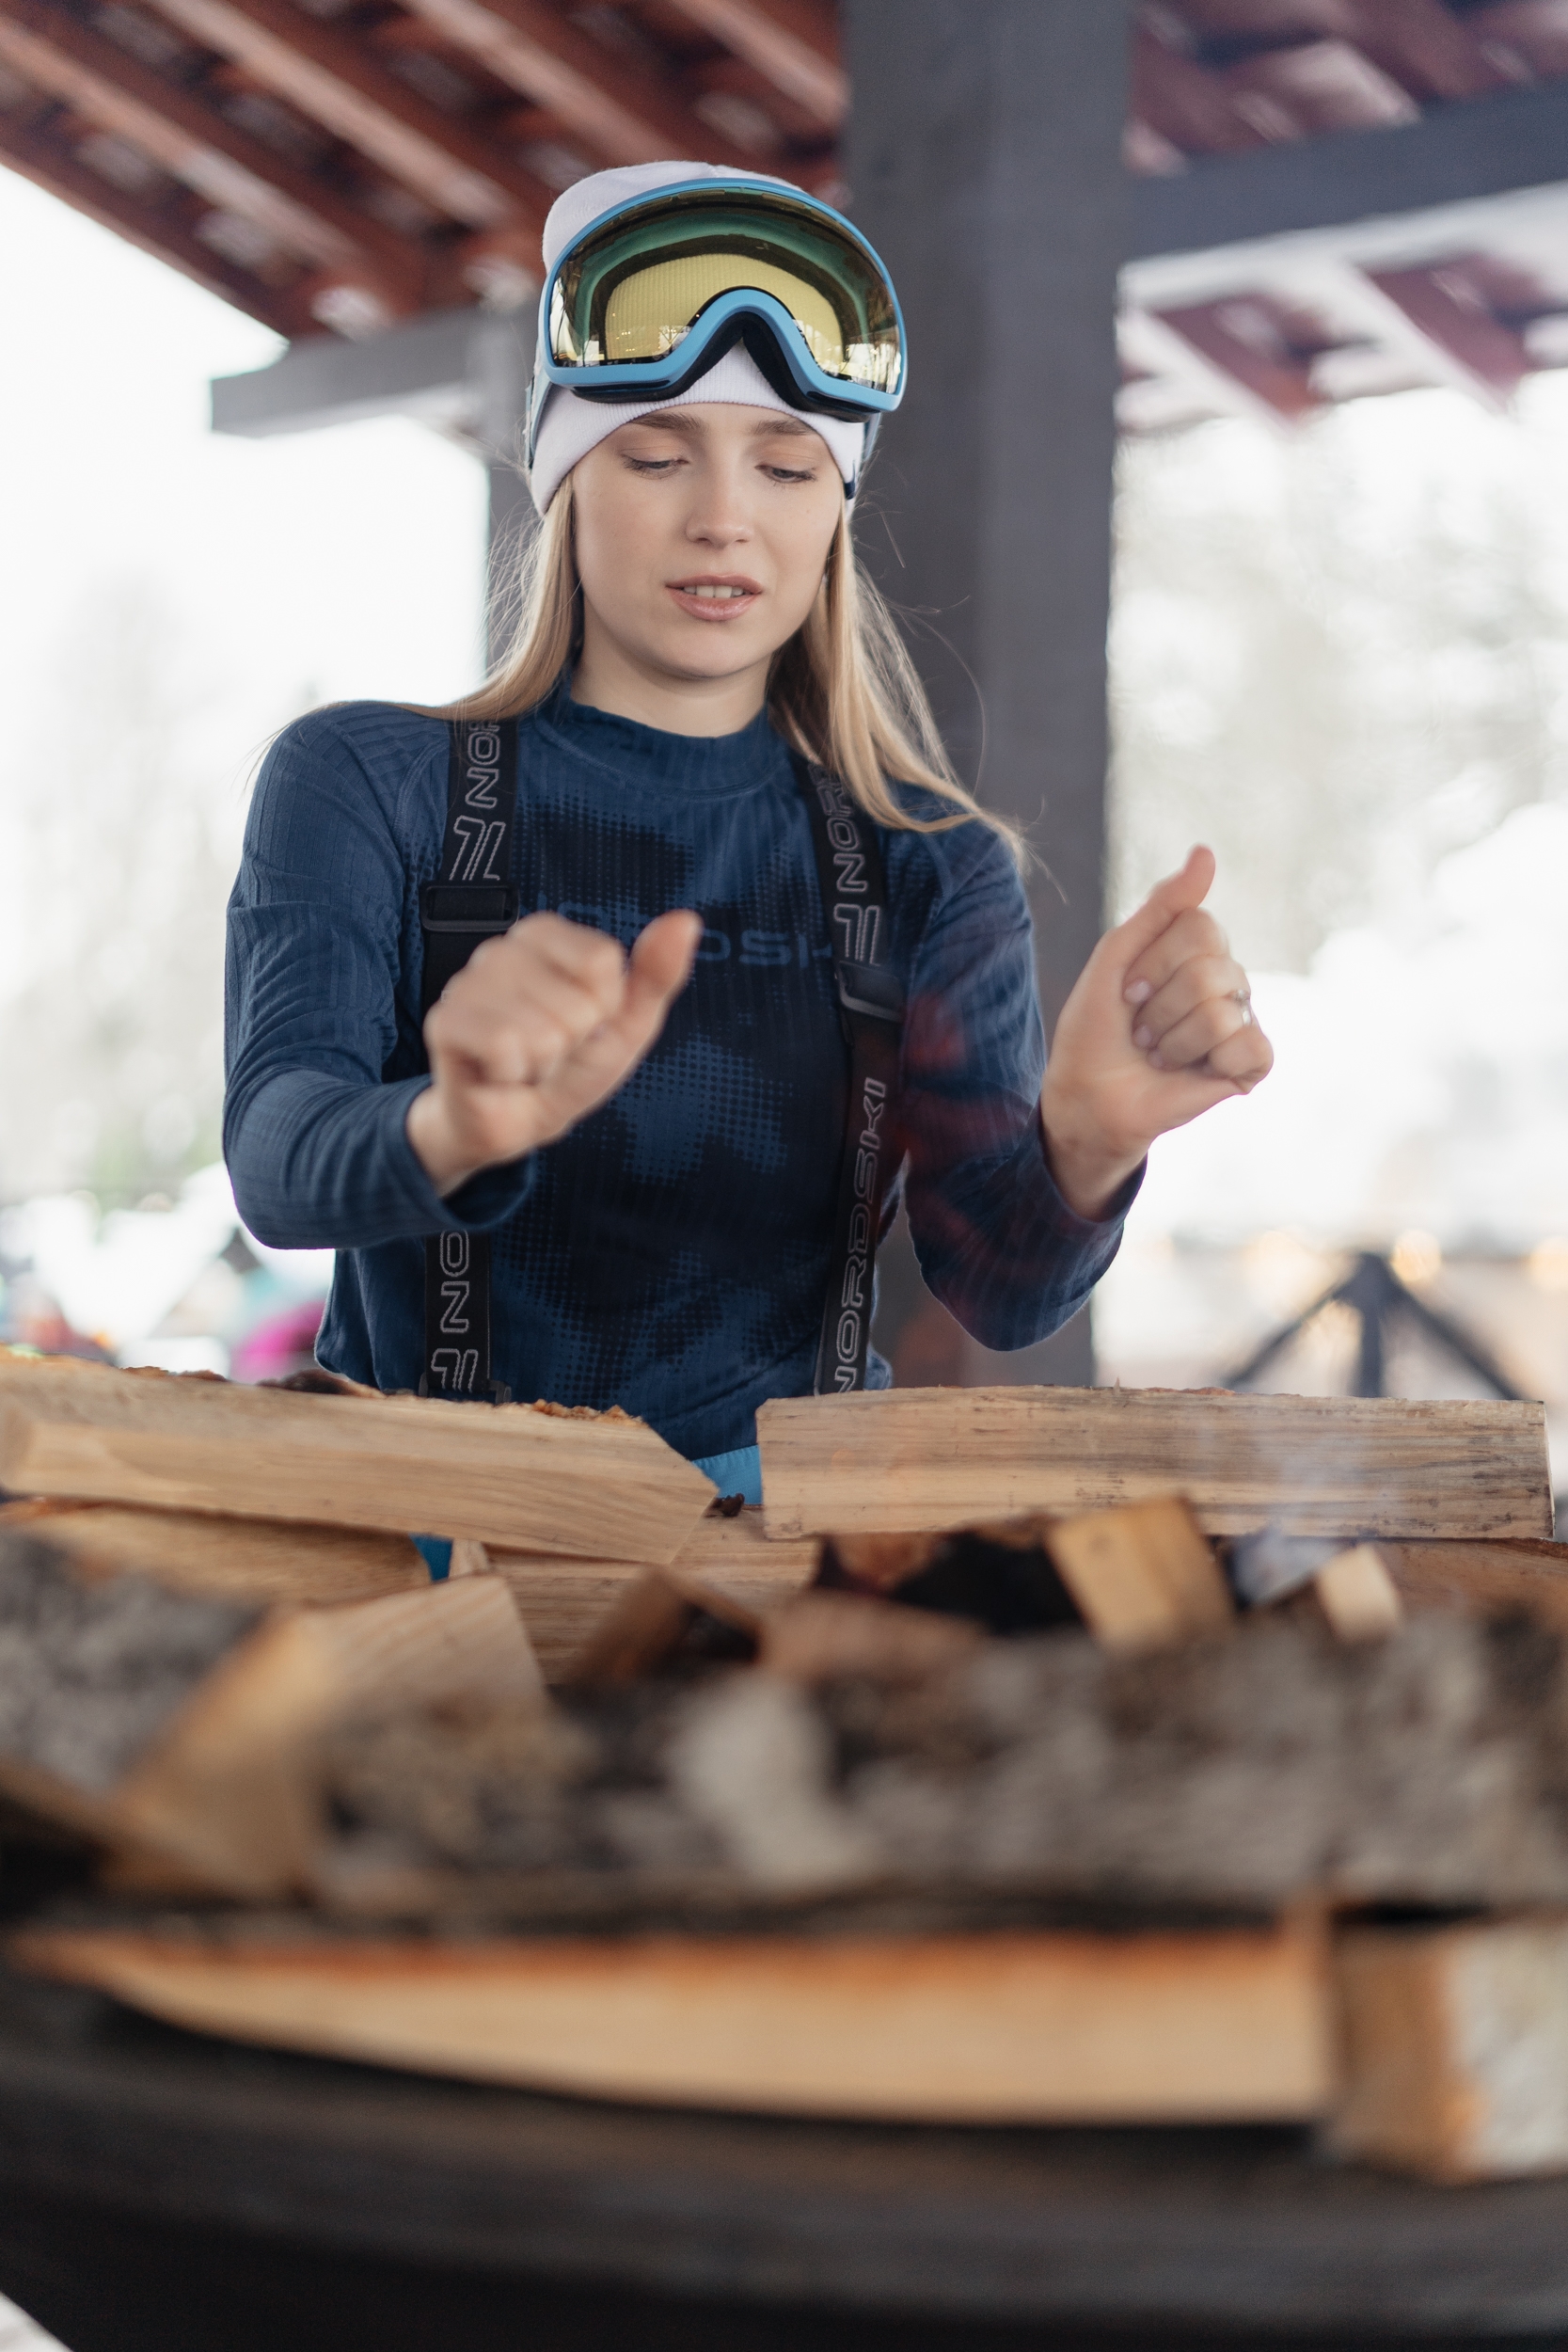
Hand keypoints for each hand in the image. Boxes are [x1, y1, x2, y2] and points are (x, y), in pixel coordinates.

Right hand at [407, 909, 701, 1195]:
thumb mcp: (626, 1023)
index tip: (583, 1025)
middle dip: (572, 1043)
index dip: (605, 1008)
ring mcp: (467, 982)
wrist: (513, 1123)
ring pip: (545, 1031)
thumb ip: (657, 974)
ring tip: (525, 1063)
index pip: (604, 963)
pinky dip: (514, 1074)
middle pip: (578, 1003)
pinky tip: (500, 1073)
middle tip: (549, 1053)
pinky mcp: (444, 1022)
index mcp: (543, 934)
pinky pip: (506, 1048)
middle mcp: (500, 947)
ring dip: (543, 1063)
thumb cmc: (567, 1067)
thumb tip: (686, 921)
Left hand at [1039, 846, 1272, 1217]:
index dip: (1154, 963)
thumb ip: (1163, 905)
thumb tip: (1206, 853)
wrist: (1088, 1096)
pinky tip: (1197, 1070)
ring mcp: (1242, 1019)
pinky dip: (1210, 1060)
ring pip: (1221, 1009)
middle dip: (1159, 1005)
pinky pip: (1250, 1045)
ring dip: (1173, 1039)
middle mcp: (1226, 978)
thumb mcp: (1117, 955)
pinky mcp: (1251, 1063)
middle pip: (1210, 968)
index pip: (1200, 927)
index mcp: (1198, 949)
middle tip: (1140, 1030)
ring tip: (1158, 1054)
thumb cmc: (1097, 1027)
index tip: (1127, 991)